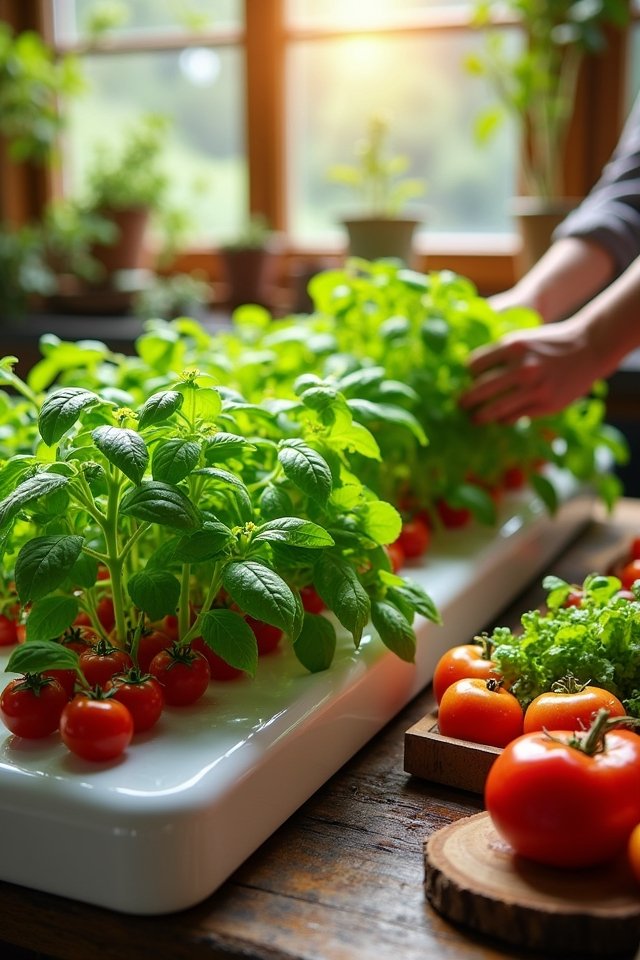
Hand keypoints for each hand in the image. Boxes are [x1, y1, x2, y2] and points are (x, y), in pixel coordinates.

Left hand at [460, 320, 601, 423]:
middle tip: (459, 404)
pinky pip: (514, 417)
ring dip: (480, 416)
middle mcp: (523, 368)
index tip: (466, 379)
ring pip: (495, 410)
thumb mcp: (523, 339)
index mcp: (514, 346)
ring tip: (474, 419)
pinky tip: (500, 418)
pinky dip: (503, 419)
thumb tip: (471, 374)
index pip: (475, 364)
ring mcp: (534, 389)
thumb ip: (501, 354)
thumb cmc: (550, 344)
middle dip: (465, 400)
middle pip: (480, 390)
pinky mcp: (545, 405)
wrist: (588, 349)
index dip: (467, 374)